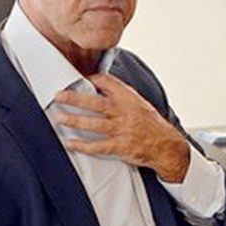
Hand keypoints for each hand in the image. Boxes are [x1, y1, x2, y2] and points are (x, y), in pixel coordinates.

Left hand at [53, 74, 189, 182]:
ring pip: (93, 124)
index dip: (91, 79)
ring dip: (74, 120)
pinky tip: (70, 143)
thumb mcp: (140, 103)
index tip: (78, 78)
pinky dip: (82, 145)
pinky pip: (98, 146)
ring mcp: (122, 130)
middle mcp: (124, 112)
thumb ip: (121, 94)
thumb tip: (101, 84)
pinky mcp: (121, 147)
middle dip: (74, 98)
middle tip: (58, 96)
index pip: (107, 82)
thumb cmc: (152, 124)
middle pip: (95, 103)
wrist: (167, 146)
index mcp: (129, 98)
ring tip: (59, 117)